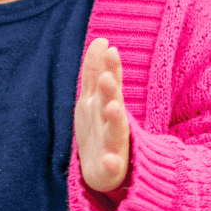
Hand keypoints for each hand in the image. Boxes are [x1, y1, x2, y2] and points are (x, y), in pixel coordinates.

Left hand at [74, 38, 130, 193]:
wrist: (104, 170)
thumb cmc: (99, 127)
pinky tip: (110, 160)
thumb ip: (96, 70)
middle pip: (113, 102)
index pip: (111, 82)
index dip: (111, 68)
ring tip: (113, 107)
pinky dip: (112, 163)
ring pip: (116, 131)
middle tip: (107, 76)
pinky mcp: (112, 168)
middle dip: (111, 90)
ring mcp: (114, 144)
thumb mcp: (94, 97)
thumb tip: (102, 40)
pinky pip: (112, 166)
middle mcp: (113, 121)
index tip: (111, 50)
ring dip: (115, 119)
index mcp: (107, 104)